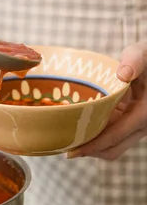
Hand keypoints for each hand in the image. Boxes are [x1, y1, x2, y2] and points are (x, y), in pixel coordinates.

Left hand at [68, 41, 146, 159]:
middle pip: (113, 148)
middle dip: (89, 151)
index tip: (73, 151)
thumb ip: (134, 61)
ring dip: (93, 145)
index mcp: (145, 113)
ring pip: (113, 146)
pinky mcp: (131, 123)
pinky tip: (80, 127)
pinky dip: (98, 135)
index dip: (92, 145)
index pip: (115, 136)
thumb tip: (123, 74)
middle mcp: (143, 125)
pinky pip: (113, 135)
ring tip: (69, 140)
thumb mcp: (142, 53)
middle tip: (65, 148)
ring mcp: (137, 126)